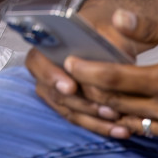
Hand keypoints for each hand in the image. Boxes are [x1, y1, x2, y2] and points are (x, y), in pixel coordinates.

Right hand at [27, 4, 140, 134]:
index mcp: (46, 45)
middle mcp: (46, 69)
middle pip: (54, 92)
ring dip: (92, 118)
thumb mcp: (109, 27)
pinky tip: (120, 130)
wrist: (109, 40)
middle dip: (80, 103)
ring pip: (68, 110)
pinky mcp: (70, 106)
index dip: (51, 75)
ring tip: (116, 119)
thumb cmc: (105, 31)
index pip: (37, 61)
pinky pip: (80, 120)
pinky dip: (99, 126)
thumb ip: (110, 36)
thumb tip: (113, 45)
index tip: (71, 86)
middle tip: (104, 109)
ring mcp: (56, 91)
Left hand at [61, 10, 157, 145]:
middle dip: (91, 93)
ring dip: (110, 112)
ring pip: (132, 124)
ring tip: (90, 96)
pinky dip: (135, 123)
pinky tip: (125, 112)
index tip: (67, 62)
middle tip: (69, 79)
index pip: (114, 80)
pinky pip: (154, 133)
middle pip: (117, 106)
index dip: (87, 71)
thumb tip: (117, 18)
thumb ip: (151, 27)